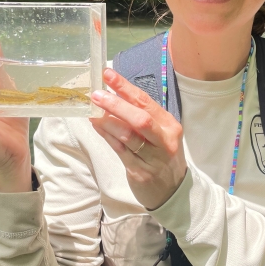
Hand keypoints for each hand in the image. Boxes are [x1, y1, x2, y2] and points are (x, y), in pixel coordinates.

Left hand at [89, 68, 186, 209]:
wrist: (173, 190)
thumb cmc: (162, 154)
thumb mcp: (160, 133)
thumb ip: (141, 116)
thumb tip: (112, 96)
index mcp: (169, 125)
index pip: (146, 102)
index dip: (125, 87)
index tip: (108, 75)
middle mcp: (164, 141)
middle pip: (140, 119)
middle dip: (116, 105)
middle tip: (96, 95)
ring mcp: (152, 158)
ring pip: (127, 136)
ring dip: (107, 121)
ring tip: (92, 111)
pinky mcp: (139, 172)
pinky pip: (119, 150)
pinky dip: (106, 135)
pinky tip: (97, 126)